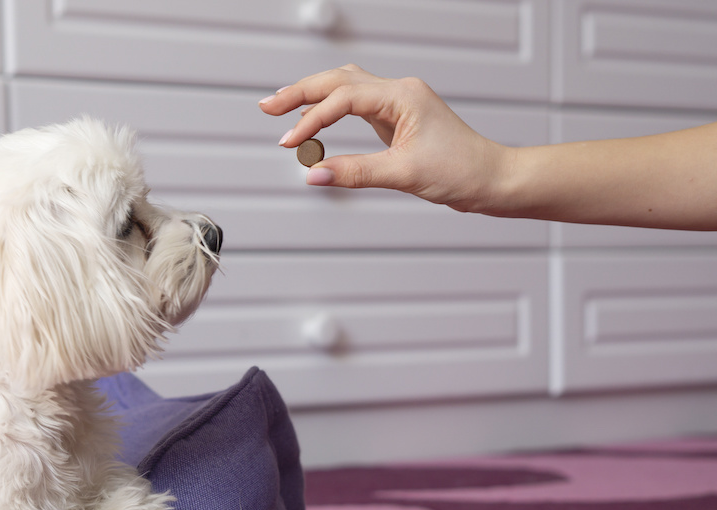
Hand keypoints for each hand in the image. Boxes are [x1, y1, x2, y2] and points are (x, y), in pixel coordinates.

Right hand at [259, 64, 511, 213]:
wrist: (492, 178)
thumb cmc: (462, 171)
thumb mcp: (403, 174)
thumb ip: (355, 172)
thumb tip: (315, 175)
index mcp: (402, 96)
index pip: (343, 99)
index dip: (312, 120)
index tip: (290, 142)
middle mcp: (399, 92)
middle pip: (338, 80)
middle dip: (301, 93)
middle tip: (268, 107)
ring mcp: (399, 103)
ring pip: (346, 87)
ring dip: (314, 96)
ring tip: (283, 107)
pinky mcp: (398, 118)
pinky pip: (356, 104)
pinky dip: (331, 110)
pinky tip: (316, 118)